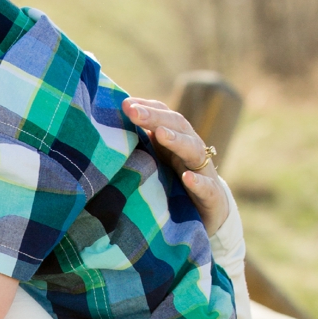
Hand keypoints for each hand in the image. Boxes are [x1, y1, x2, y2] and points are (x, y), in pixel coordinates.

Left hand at [125, 98, 228, 230]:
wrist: (210, 214)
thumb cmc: (176, 186)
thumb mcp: (157, 164)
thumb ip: (139, 147)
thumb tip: (105, 131)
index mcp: (177, 141)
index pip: (165, 116)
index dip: (147, 108)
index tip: (124, 104)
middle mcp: (191, 151)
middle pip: (178, 126)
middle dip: (156, 117)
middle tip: (134, 112)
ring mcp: (204, 173)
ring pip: (194, 151)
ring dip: (178, 141)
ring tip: (161, 134)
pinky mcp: (212, 198)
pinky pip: (207, 188)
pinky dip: (198, 182)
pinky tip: (187, 178)